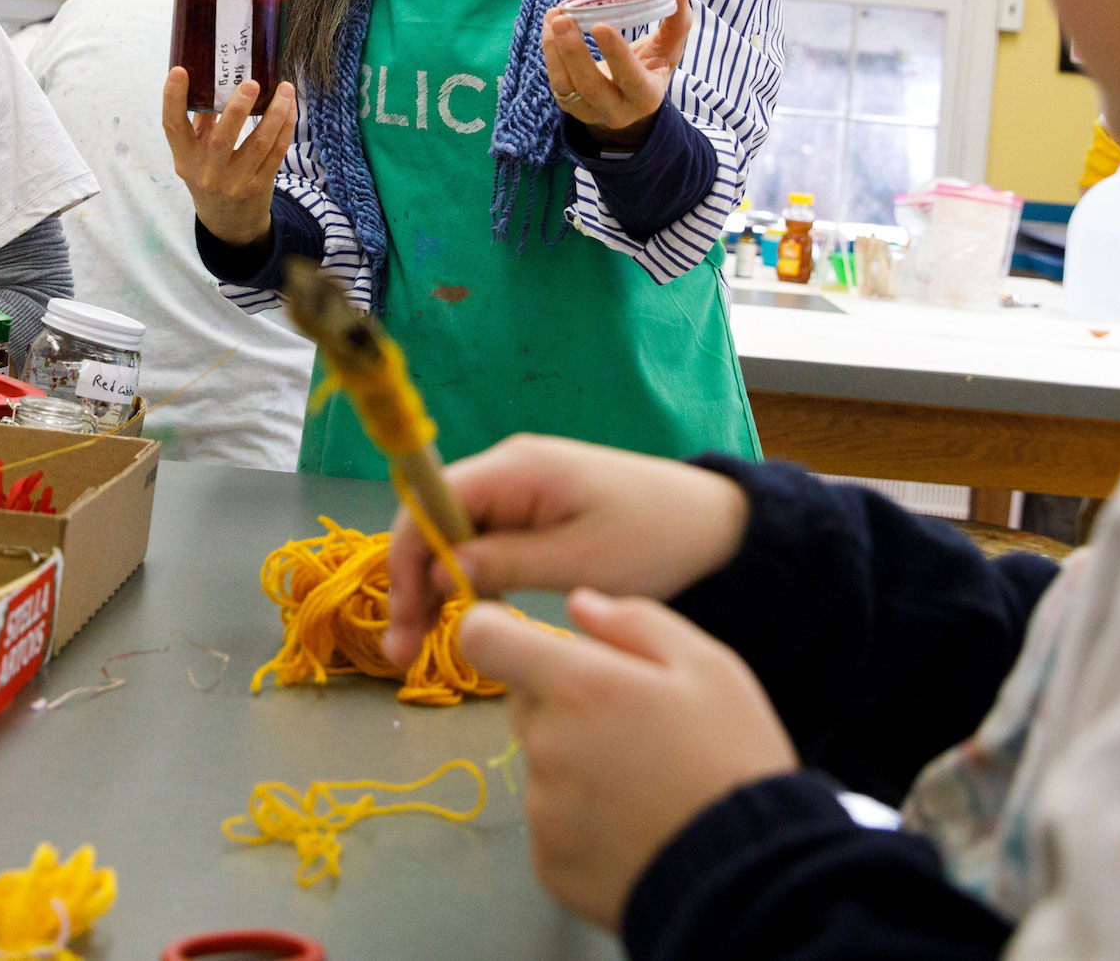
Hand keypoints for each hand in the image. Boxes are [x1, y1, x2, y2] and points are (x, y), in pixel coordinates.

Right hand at [160, 68, 297, 247]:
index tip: (179, 71)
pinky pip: (275, 154)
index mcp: (185, 159)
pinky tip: (290, 110)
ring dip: (274, 114)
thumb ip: (200, 123)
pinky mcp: (259, 186)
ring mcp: (234, 182)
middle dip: (238, 109)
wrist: (228, 221)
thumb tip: (210, 81)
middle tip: (252, 82)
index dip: (172, 99)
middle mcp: (207, 172)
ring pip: (258, 144)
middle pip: (222, 139)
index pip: (173, 127)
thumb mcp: (195, 154)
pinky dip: (284, 129)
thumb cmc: (209, 175)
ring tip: (285, 90)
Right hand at [385, 434, 747, 669]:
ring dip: (431, 585)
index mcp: (518, 468)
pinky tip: (463, 617)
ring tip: (422, 647)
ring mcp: (521, 486)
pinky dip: (463, 577)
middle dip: (411, 582)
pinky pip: (480, 539)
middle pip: (432, 519)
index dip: (404, 557)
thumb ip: (506, 564)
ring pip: (451, 534)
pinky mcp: (534, 509)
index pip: (430, 502)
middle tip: (404, 653)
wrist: (715, 525)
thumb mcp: (581, 561)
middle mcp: (509, 467)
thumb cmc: (654, 539)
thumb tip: (440, 574)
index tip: (404, 618)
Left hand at [463, 589, 797, 929]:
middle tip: (634, 726)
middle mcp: (546, 746)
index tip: (535, 646)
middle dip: (566, 702)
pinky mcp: (548, 864)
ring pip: (542, 765)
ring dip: (577, 764)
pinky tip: (634, 827)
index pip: (483, 637)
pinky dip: (582, 820)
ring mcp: (542, 812)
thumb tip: (577, 606)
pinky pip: (551, 824)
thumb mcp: (708, 667)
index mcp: (579, 687)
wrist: (750, 878)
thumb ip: (635, 622)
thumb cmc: (734, 759)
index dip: (501, 633)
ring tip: (645, 785)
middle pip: (525, 703)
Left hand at [540, 0, 692, 148]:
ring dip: (554, 50)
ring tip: (553, 16)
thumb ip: (677, 23)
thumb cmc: (651, 67)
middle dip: (574, 52)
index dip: (616, 54)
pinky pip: (556, 82)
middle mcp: (618, 110)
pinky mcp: (570, 107)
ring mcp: (590, 112)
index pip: (631, 77)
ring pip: (566, 86)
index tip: (600, 25)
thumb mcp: (668, 50)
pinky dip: (550, 52)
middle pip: (591, 86)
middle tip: (562, 18)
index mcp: (646, 96)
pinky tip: (549, 25)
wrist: (629, 101)